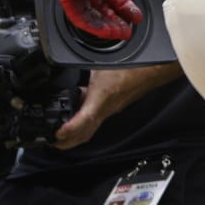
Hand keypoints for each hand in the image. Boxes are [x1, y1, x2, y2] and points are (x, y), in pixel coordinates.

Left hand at [44, 0, 159, 40]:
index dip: (126, 8)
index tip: (136, 17)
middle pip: (103, 7)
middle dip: (115, 20)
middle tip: (126, 31)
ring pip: (89, 12)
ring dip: (104, 25)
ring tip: (117, 33)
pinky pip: (76, 12)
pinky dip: (89, 23)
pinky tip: (102, 29)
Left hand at [53, 64, 183, 149]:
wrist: (153, 70)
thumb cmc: (132, 66)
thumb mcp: (99, 63)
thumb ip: (82, 67)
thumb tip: (68, 62)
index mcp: (102, 97)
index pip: (84, 119)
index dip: (70, 129)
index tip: (58, 134)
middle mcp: (106, 108)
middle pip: (85, 134)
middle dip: (67, 142)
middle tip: (51, 141)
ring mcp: (110, 109)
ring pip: (90, 128)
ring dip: (75, 134)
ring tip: (59, 132)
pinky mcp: (114, 107)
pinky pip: (96, 118)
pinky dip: (83, 122)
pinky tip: (78, 110)